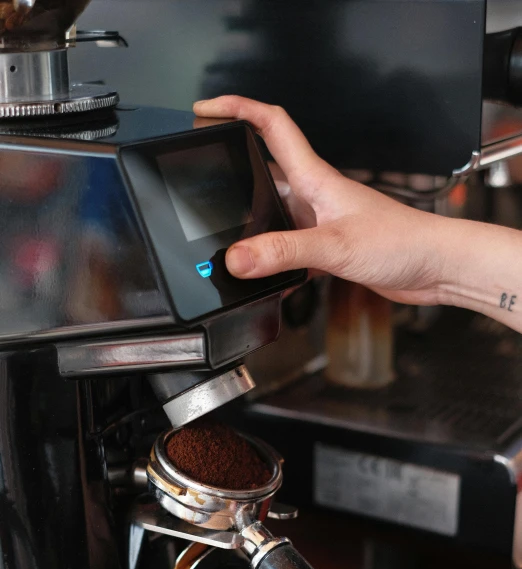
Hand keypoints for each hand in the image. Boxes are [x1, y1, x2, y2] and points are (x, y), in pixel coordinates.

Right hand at [193, 96, 449, 306]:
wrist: (436, 267)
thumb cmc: (402, 242)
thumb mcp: (334, 246)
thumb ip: (283, 251)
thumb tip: (236, 258)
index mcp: (315, 179)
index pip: (270, 126)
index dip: (236, 110)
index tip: (205, 111)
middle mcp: (315, 195)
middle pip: (264, 171)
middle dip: (232, 171)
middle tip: (203, 181)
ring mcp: (321, 221)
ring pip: (274, 214)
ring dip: (252, 225)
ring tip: (227, 238)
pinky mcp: (329, 248)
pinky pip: (290, 248)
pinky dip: (275, 261)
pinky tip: (268, 278)